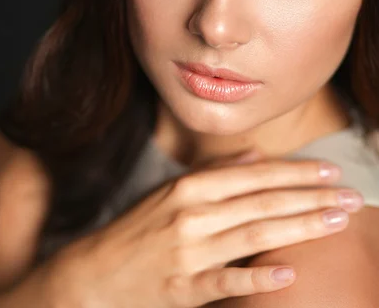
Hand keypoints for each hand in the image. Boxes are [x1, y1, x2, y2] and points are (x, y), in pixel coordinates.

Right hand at [46, 151, 362, 307]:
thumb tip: (255, 155)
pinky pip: (227, 282)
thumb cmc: (138, 229)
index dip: (294, 172)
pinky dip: (258, 278)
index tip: (329, 171)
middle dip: (310, 197)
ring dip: (299, 227)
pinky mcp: (184, 289)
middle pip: (262, 202)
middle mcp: (191, 214)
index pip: (254, 176)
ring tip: (335, 220)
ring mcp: (189, 252)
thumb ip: (214, 170)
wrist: (96, 274)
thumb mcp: (170, 190)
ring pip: (254, 235)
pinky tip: (290, 273)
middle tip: (349, 195)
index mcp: (190, 186)